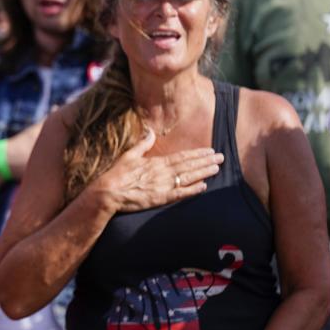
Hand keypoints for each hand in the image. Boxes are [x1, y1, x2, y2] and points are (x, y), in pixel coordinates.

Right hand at [85, 130, 223, 212]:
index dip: (197, 154)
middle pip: (188, 165)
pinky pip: (180, 193)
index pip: (181, 156)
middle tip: (221, 157)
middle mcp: (162, 172)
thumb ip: (141, 144)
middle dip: (205, 161)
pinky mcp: (160, 198)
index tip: (209, 151)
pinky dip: (193, 190)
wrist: (108, 193)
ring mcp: (162, 186)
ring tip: (216, 168)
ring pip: (188, 177)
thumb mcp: (128, 155)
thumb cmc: (116, 175)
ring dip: (203, 172)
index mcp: (155, 162)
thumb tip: (149, 131)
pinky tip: (204, 186)